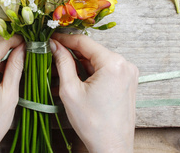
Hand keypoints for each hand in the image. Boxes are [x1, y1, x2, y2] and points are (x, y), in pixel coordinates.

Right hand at [51, 33, 138, 152]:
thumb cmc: (94, 124)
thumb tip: (55, 46)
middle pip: (92, 50)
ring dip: (80, 63)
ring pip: (98, 60)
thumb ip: (62, 63)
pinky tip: (75, 77)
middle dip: (71, 52)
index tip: (51, 38)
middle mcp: (125, 65)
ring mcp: (128, 73)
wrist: (112, 146)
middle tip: (52, 54)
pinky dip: (90, 71)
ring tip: (60, 69)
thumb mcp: (71, 90)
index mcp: (113, 63)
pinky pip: (105, 69)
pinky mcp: (127, 82)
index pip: (84, 42)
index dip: (65, 39)